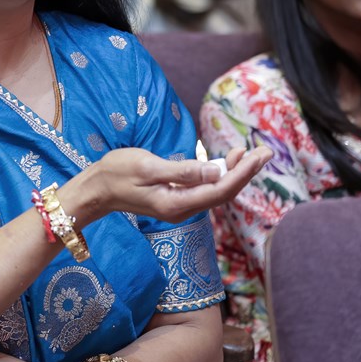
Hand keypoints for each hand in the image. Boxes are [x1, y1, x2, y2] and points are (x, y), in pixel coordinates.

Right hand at [61, 145, 271, 226]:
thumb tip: (216, 171)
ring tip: (251, 154)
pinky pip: (205, 190)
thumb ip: (183, 171)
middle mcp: (182, 209)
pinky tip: (226, 163)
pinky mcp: (175, 199)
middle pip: (223, 193)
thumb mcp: (148, 167)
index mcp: (176, 203)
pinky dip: (219, 175)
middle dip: (245, 173)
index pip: (219, 189)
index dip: (242, 173)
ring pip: (215, 192)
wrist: (96, 190)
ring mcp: (178, 206)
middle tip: (265, 152)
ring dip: (234, 173)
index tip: (258, 155)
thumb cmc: (116, 173)